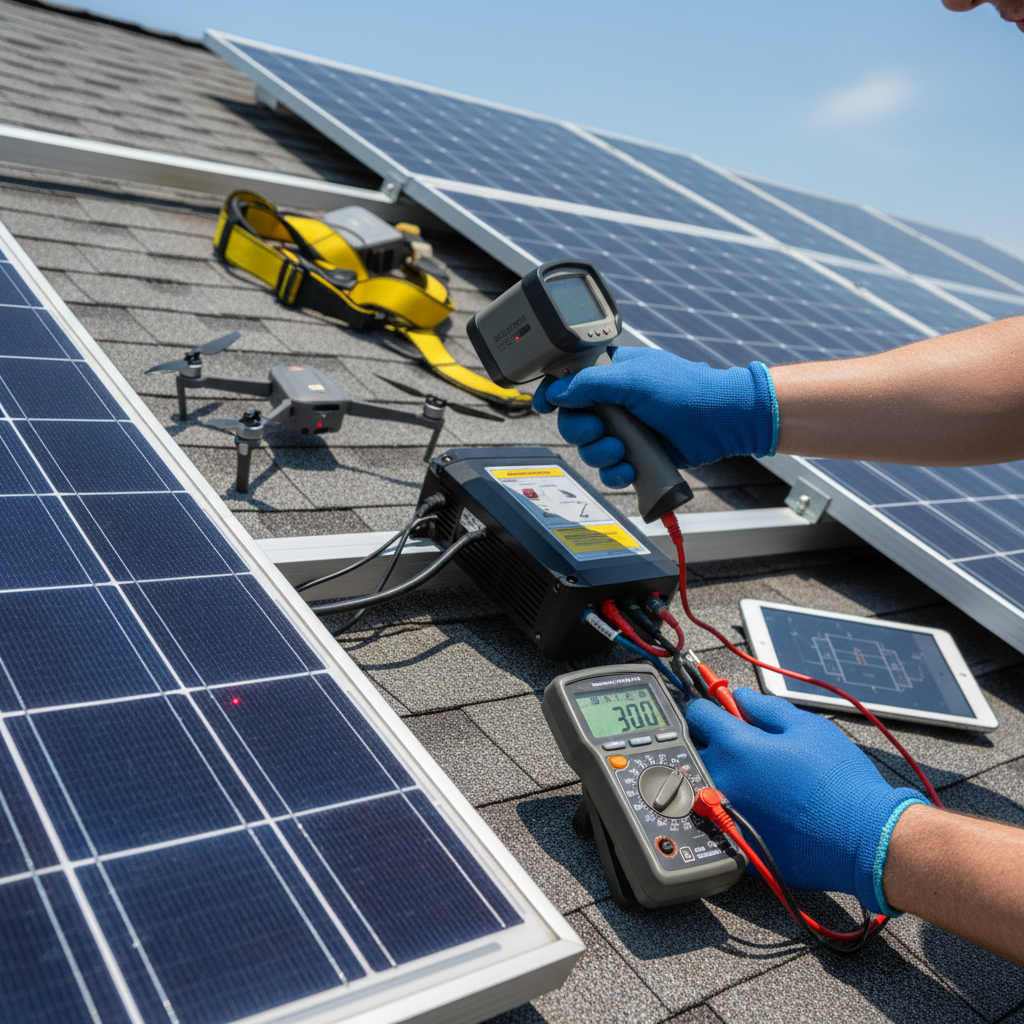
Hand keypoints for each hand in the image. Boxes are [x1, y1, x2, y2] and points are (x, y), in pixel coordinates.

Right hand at [533, 347, 777, 486]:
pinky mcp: (636, 453)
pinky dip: (615, 473)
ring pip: (589, 448)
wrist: (721, 421)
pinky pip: (610, 469)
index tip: (543, 406)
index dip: (553, 393)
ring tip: (622, 451)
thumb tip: (556, 392)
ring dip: (600, 454)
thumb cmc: (685, 391)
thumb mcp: (632, 379)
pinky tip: (629, 469)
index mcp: (611, 373)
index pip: (569, 381)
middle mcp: (614, 401)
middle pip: (573, 420)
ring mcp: (625, 428)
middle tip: (599, 431)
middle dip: (581, 431)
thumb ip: (589, 384)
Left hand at [685, 689, 927, 912]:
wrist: (864, 839)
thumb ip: (764, 707)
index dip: (712, 708)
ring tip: (758, 779)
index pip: (697, 714)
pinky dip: (732, 806)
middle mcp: (721, 780)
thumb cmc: (839, 780)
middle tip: (745, 746)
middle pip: (694, 749)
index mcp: (735, 746)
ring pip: (705, 783)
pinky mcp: (736, 842)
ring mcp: (725, 814)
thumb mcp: (806, 727)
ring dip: (721, 774)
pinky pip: (720, 816)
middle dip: (712, 742)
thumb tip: (738, 698)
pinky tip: (763, 807)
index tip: (723, 712)